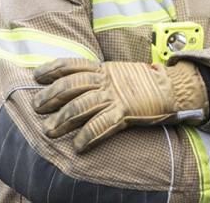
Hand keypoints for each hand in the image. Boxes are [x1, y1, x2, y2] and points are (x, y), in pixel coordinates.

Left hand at [32, 58, 208, 151]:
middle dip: (51, 96)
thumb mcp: (119, 73)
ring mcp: (115, 95)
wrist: (172, 88)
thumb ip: (100, 78)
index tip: (37, 76)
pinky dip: (88, 135)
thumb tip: (78, 87)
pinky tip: (78, 145)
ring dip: (62, 119)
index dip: (53, 69)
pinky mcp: (126, 111)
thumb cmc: (145, 84)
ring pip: (81, 105)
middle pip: (71, 85)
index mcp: (104, 69)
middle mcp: (106, 80)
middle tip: (36, 107)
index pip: (73, 65)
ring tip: (49, 131)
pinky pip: (102, 124)